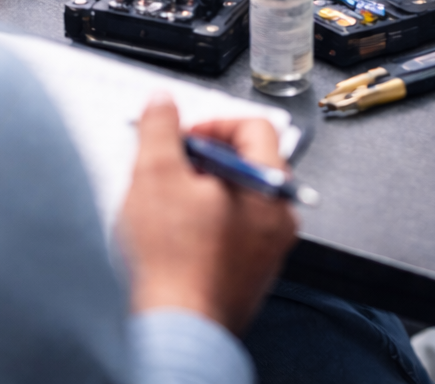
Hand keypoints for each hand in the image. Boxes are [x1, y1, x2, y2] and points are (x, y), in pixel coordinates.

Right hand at [119, 95, 298, 333]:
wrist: (175, 329)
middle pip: (247, 163)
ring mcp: (267, 250)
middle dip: (204, 156)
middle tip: (170, 164)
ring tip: (166, 201)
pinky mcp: (248, 275)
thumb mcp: (155, 174)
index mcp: (270, 186)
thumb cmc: (173, 262)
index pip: (255, 127)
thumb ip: (160, 129)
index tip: (183, 134)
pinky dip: (206, 223)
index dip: (213, 122)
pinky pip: (233, 233)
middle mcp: (279, 218)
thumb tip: (163, 104)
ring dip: (202, 190)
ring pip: (238, 199)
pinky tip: (173, 235)